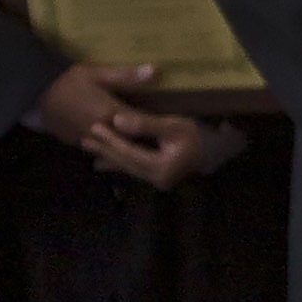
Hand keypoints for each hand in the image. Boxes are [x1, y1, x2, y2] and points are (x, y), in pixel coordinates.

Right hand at [34, 61, 156, 145]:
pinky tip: (126, 151)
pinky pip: (103, 152)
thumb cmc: (67, 80)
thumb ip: (126, 76)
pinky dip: (115, 152)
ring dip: (132, 150)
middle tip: (167, 142)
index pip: (141, 123)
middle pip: (132, 142)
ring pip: (117, 151)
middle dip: (148, 142)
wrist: (34, 95)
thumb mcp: (97, 73)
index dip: (158, 126)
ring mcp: (90, 141)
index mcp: (110, 113)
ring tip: (152, 150)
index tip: (175, 127)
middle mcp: (102, 132)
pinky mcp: (79, 145)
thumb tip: (155, 71)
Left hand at [81, 108, 207, 190]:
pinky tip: (103, 164)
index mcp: (161, 167)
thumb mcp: (173, 124)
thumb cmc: (198, 133)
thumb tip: (117, 121)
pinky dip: (118, 164)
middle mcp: (157, 179)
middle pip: (125, 163)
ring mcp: (158, 180)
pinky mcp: (158, 177)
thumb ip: (145, 124)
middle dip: (105, 150)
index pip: (129, 153)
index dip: (111, 140)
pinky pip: (133, 170)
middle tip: (84, 139)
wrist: (217, 147)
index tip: (94, 127)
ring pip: (127, 167)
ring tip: (89, 149)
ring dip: (108, 157)